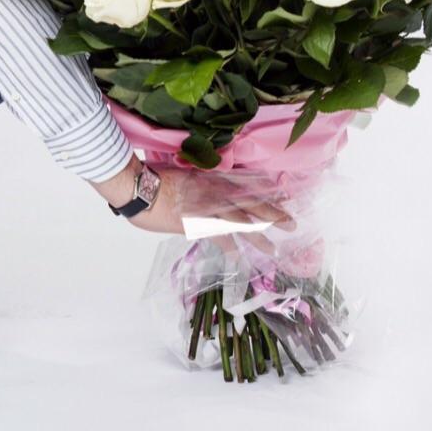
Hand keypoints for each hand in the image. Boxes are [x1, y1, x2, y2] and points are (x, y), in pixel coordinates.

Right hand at [114, 164, 293, 236]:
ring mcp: (207, 208)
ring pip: (240, 222)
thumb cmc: (155, 176)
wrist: (140, 187)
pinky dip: (229, 247)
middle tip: (291, 224)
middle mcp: (214, 192)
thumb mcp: (182, 172)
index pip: (245, 186)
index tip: (283, 198)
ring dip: (257, 236)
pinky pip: (219, 237)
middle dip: (272, 214)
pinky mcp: (197, 224)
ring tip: (271, 250)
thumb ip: (198, 179)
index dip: (265, 193)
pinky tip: (239, 258)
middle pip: (250, 204)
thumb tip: (207, 186)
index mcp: (211, 178)